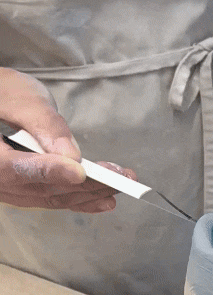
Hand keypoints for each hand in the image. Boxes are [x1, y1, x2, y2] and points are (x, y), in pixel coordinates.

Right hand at [0, 68, 134, 212]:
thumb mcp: (21, 98)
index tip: (79, 172)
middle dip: (84, 185)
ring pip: (52, 197)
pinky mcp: (28, 190)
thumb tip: (70, 154)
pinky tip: (104, 200)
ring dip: (89, 194)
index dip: (50, 171)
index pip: (17, 169)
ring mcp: (12, 189)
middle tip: (118, 178)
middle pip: (42, 188)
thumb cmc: (5, 94)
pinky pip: (54, 199)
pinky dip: (80, 200)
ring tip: (120, 185)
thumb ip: (43, 124)